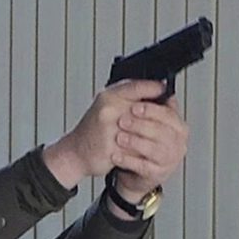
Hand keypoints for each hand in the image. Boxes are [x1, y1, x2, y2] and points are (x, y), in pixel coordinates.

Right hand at [45, 79, 163, 184]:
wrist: (74, 152)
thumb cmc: (93, 130)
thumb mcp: (108, 105)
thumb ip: (131, 97)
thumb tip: (161, 95)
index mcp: (109, 96)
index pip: (139, 86)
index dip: (156, 88)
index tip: (165, 92)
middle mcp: (109, 109)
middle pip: (147, 110)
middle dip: (159, 118)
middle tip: (164, 122)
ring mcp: (110, 128)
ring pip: (146, 130)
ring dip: (153, 136)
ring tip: (154, 138)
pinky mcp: (112, 147)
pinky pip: (138, 148)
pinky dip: (143, 151)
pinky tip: (142, 150)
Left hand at [108, 96, 187, 196]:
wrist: (125, 167)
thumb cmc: (135, 140)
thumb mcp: (140, 118)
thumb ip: (147, 100)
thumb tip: (156, 84)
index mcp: (176, 124)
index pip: (169, 114)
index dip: (151, 110)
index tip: (134, 106)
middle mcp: (177, 141)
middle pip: (164, 131)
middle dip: (141, 125)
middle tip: (122, 121)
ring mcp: (169, 158)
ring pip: (156, 149)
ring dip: (135, 142)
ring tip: (118, 138)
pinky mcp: (158, 173)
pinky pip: (144, 166)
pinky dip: (129, 160)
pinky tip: (116, 155)